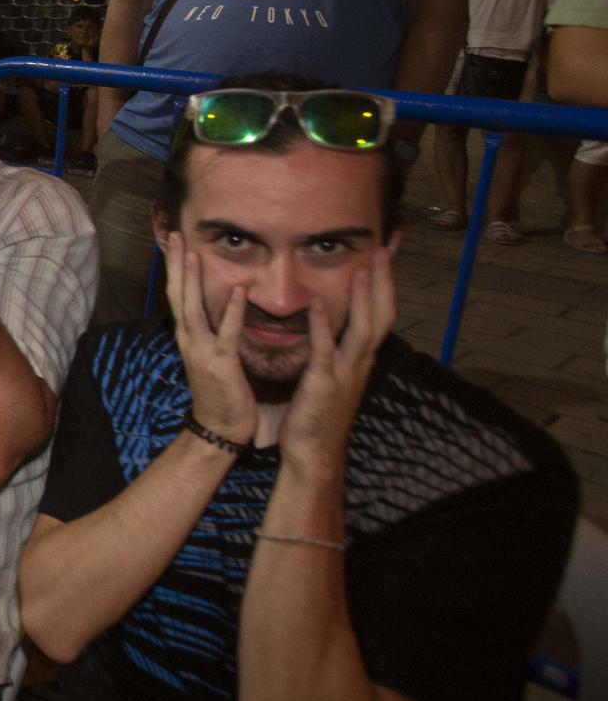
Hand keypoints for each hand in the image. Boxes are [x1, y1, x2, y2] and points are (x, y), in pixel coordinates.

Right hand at [162, 233, 257, 447]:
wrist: (218, 429)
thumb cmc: (220, 393)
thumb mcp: (212, 357)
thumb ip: (213, 332)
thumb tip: (218, 310)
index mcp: (188, 336)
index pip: (178, 295)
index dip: (176, 269)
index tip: (174, 243)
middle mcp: (189, 339)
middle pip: (178, 295)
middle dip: (176, 265)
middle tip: (175, 236)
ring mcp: (203, 351)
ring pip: (193, 309)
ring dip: (192, 280)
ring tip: (194, 253)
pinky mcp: (222, 364)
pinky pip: (227, 333)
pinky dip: (231, 311)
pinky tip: (238, 290)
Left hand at [277, 251, 394, 471]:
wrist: (313, 453)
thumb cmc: (319, 413)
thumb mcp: (333, 374)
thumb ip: (337, 349)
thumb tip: (336, 323)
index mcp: (361, 358)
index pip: (381, 312)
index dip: (386, 283)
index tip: (387, 252)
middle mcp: (360, 362)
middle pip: (382, 314)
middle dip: (384, 280)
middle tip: (386, 247)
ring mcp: (346, 373)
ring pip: (364, 329)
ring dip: (365, 296)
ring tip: (364, 266)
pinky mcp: (323, 385)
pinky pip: (325, 351)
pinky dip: (323, 326)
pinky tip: (319, 303)